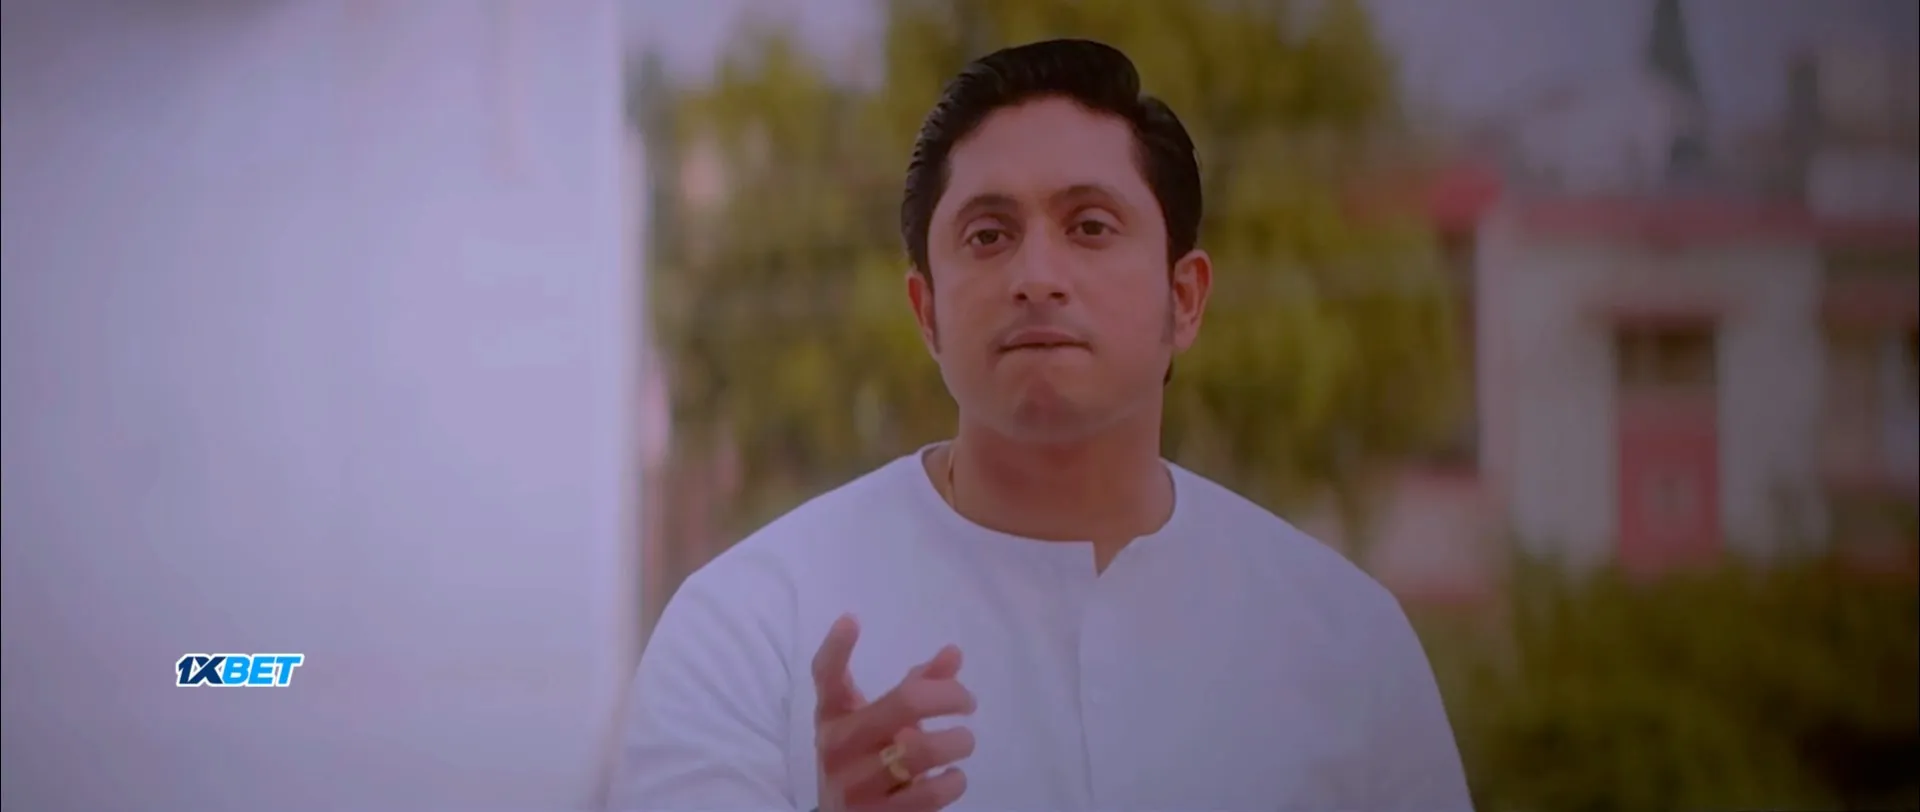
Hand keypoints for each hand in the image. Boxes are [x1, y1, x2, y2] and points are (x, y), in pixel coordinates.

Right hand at [813, 614, 974, 810]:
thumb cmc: (866, 761)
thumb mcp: (881, 724)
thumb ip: (916, 687)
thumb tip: (954, 654)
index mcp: (834, 717)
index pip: (827, 678)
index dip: (836, 648)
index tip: (851, 620)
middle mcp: (837, 747)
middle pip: (904, 703)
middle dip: (949, 696)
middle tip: (967, 702)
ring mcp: (855, 785)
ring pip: (923, 750)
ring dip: (957, 742)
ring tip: (962, 741)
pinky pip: (929, 792)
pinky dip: (953, 781)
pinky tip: (953, 776)